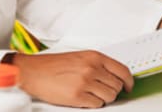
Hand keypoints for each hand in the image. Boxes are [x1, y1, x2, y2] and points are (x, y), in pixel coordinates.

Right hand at [11, 50, 133, 107]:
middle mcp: (92, 68)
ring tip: (92, 95)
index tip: (128, 87)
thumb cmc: (53, 65)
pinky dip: (93, 104)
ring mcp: (85, 82)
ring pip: (109, 97)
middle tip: (104, 91)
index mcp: (94, 56)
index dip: (128, 81)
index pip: (122, 70)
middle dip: (113, 91)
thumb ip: (98, 64)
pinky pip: (97, 105)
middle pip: (117, 86)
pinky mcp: (77, 97)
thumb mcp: (80, 57)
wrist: (33, 71)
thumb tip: (113, 76)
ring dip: (103, 99)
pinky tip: (85, 99)